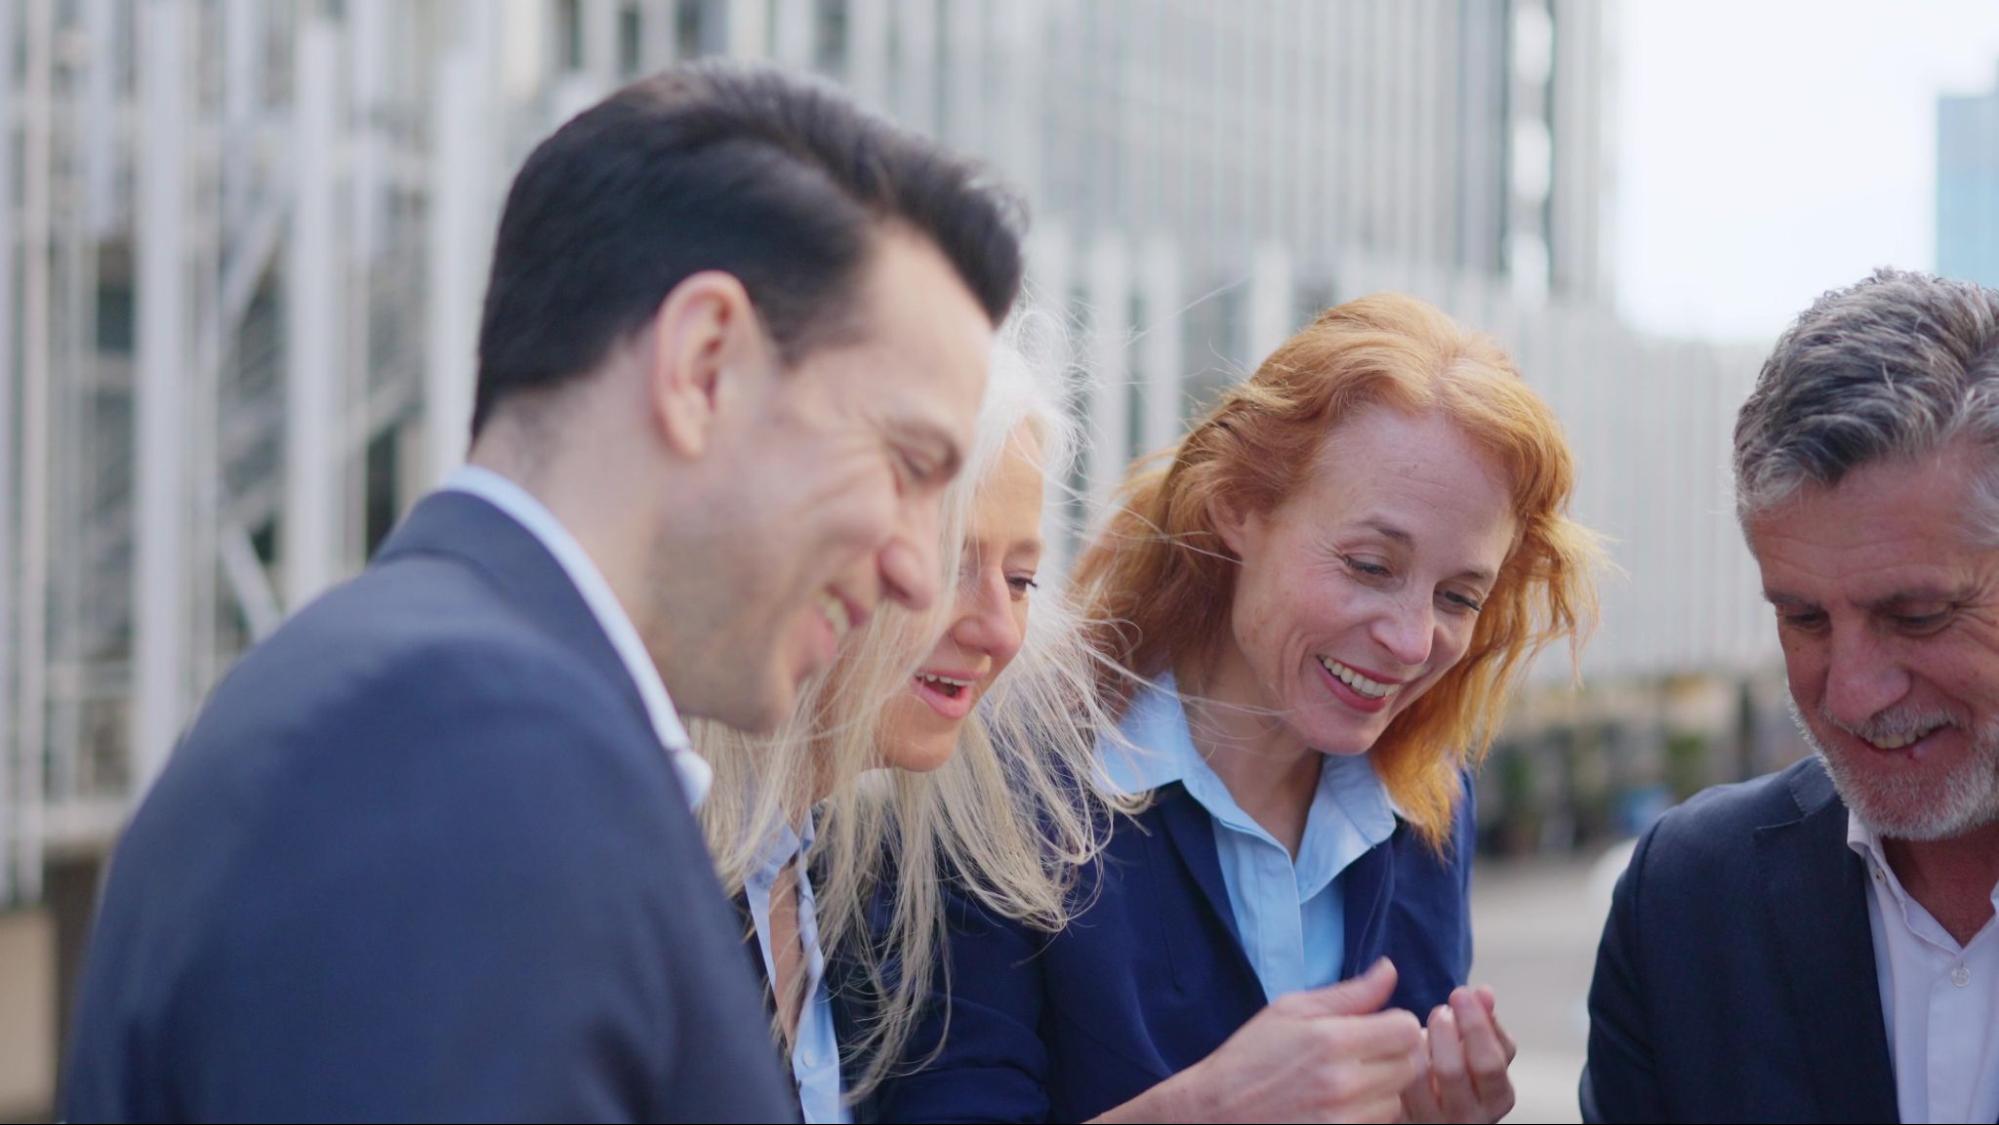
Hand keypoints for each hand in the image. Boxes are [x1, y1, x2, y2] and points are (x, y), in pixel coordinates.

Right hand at [1097, 958, 1423, 1123]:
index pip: (1407, 1028)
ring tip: (1349, 1084)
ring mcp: (1343, 1120)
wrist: (1214, 1114)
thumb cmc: (1249, 1058)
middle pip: (1411, 1066)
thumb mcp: (1289, 1011)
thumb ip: (1348, 994)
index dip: (1397, 1025)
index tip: (1378, 1028)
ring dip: (1383, 1091)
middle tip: (1366, 1057)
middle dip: (1395, 1057)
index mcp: (1331, 1039)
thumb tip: (1389, 970)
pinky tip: (1342, 1108)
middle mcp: (1343, 1083)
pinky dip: (1368, 1117)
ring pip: (1397, 1100)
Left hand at [1401, 985, 1517, 1123]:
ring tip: (1418, 1026)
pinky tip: (1398, 1043)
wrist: (1431, 1109)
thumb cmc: (1460, 1071)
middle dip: (1443, 1030)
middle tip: (1440, 1010)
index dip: (1476, 1024)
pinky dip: (1393, 1056)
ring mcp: (1433, 1121)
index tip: (1462, 994)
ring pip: (1415, 1076)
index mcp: (1496, 1096)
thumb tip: (1484, 992)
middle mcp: (1468, 1117)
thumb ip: (1485, 1021)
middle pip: (1451, 1070)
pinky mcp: (1403, 1119)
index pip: (1491, 1062)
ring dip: (1415, 1041)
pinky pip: (1392, 1084)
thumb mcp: (1480, 1050)